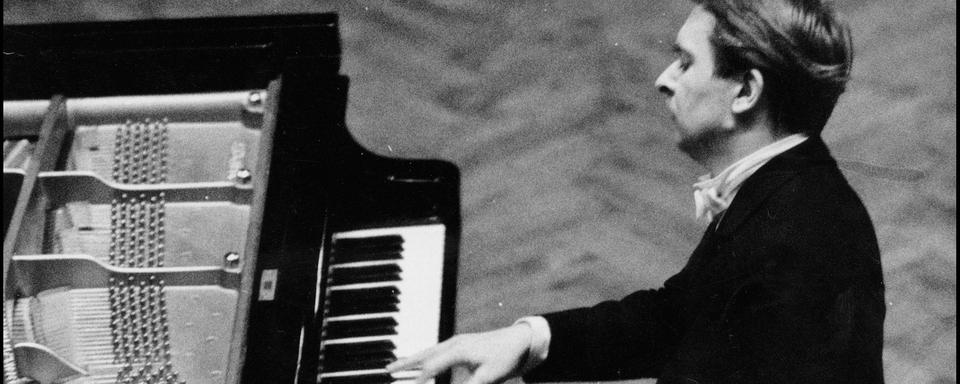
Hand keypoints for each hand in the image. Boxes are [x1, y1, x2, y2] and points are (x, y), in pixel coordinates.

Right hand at [386, 324, 532, 383]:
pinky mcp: (461, 344)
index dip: (419, 380)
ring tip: (395, 365)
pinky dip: (424, 357)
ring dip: (411, 359)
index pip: (431, 367)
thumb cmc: (505, 357)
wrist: (521, 340)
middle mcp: (454, 343)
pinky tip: (419, 362)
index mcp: (458, 350)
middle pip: (423, 354)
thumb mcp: (487, 377)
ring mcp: (457, 342)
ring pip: (428, 351)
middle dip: (404, 363)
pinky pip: (436, 351)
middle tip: (386, 369)